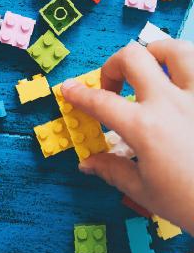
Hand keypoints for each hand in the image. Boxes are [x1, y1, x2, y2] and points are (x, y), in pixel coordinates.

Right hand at [61, 40, 193, 233]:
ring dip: (156, 54)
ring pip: (174, 49)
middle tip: (114, 84)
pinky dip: (187, 67)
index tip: (69, 89)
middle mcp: (170, 103)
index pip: (101, 102)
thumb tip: (87, 163)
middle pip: (132, 57)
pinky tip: (182, 85)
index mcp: (145, 128)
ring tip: (153, 69)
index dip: (79, 94)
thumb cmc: (191, 204)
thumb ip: (113, 170)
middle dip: (114, 65)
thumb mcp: (147, 193)